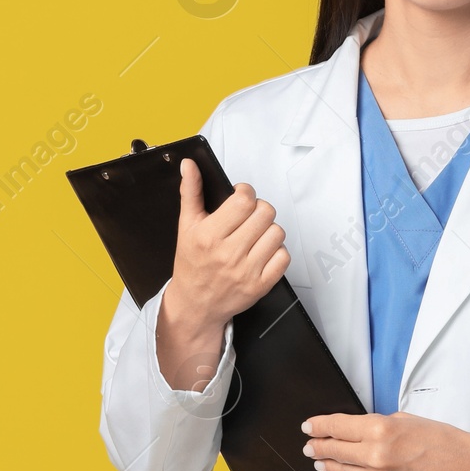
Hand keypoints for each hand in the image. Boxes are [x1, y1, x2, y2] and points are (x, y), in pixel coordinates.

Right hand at [155, 159, 287, 392]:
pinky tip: (261, 252)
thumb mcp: (186, 226)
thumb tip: (189, 165)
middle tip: (248, 217)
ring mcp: (246, 271)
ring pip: (277, 233)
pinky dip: (276, 252)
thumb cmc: (192, 264)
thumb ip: (190, 192)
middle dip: (259, 209)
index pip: (244, 201)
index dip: (246, 193)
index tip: (241, 197)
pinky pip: (284, 257)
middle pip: (265, 213)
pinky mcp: (260, 286)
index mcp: (209, 235)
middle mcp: (228, 254)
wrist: (195, 305)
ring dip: (268, 230)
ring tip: (254, 235)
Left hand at [300, 412, 469, 470]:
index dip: (319, 425)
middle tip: (309, 444)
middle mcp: (375, 456)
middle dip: (317, 446)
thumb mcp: (408, 420)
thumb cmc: (444, 442)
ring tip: (320, 460)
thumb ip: (379, 425)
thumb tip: (357, 430)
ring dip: (328, 465)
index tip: (308, 425)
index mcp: (381, 430)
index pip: (337, 426)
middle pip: (333, 450)